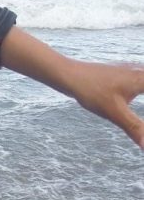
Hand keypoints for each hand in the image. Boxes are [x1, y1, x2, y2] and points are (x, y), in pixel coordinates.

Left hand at [0, 27, 143, 148]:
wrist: (63, 72)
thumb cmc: (87, 89)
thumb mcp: (113, 112)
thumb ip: (134, 129)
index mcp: (141, 79)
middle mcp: (137, 71)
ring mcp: (128, 71)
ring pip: (142, 75)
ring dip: (142, 83)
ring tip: (137, 95)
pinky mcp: (119, 73)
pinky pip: (138, 76)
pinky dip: (140, 82)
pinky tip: (137, 83)